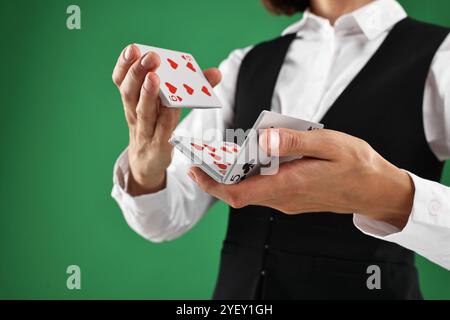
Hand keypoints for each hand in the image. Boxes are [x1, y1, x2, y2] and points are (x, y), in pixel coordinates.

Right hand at [112, 44, 220, 194]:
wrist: (148, 162)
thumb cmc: (157, 127)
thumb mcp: (165, 106)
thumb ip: (188, 87)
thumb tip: (216, 72)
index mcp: (133, 101)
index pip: (121, 81)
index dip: (124, 65)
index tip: (132, 48)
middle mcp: (134, 114)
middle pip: (130, 93)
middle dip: (138, 72)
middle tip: (150, 57)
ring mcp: (145, 131)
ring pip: (143, 111)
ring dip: (148, 94)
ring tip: (154, 78)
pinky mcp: (158, 146)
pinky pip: (161, 130)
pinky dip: (166, 117)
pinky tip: (172, 106)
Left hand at [188, 128, 414, 228]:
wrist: (376, 190)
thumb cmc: (357, 165)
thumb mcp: (329, 144)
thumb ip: (294, 142)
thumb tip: (262, 139)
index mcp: (289, 184)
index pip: (238, 194)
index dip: (212, 185)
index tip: (195, 170)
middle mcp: (284, 198)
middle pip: (239, 193)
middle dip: (217, 177)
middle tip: (203, 155)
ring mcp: (288, 201)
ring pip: (251, 191)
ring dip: (234, 176)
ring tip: (224, 154)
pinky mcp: (293, 198)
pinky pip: (264, 190)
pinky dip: (251, 177)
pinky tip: (254, 158)